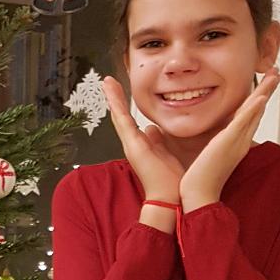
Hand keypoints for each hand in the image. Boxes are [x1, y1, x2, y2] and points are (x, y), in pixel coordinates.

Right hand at [102, 76, 184, 199]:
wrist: (169, 198)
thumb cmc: (171, 181)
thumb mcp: (166, 154)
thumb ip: (159, 141)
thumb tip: (153, 129)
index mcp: (141, 145)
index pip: (130, 121)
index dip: (125, 106)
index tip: (121, 92)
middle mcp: (133, 143)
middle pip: (120, 116)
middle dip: (115, 98)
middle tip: (108, 82)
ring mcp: (130, 144)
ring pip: (119, 115)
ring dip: (112, 97)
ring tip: (107, 81)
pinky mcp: (132, 144)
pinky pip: (122, 119)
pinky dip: (116, 104)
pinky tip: (111, 90)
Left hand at [179, 70, 279, 207]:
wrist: (196, 197)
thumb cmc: (194, 182)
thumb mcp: (192, 154)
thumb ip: (187, 140)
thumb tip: (167, 130)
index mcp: (231, 143)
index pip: (246, 116)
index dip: (255, 100)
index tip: (260, 86)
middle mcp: (238, 141)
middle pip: (256, 111)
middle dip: (267, 91)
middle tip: (276, 74)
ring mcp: (235, 142)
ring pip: (254, 112)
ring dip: (265, 92)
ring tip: (275, 76)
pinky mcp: (228, 144)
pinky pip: (242, 123)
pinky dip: (252, 109)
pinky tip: (259, 97)